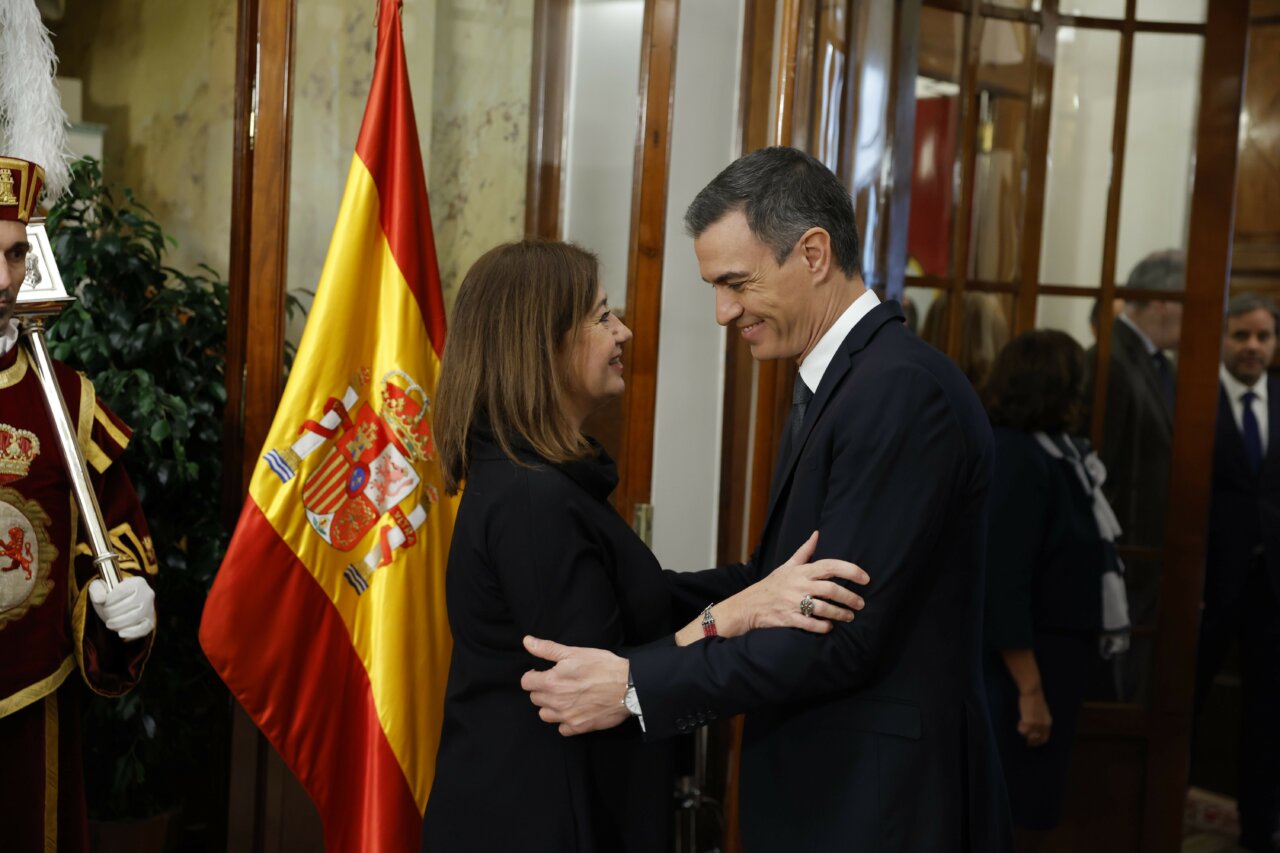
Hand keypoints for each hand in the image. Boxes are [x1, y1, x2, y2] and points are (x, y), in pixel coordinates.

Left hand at [88, 576, 155, 641]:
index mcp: (137, 582)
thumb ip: (97, 590)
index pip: (121, 592)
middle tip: (106, 614)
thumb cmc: (110, 596)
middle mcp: (147, 594)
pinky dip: (131, 633)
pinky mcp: (150, 622)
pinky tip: (121, 633)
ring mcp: (150, 609)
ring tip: (110, 623)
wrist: (120, 606)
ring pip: (135, 617)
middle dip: (111, 612)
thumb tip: (100, 599)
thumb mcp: (100, 588)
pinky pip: (143, 629)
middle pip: (128, 605)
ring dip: (118, 623)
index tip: (104, 603)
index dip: (109, 600)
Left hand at [520, 636, 630, 735]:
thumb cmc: (602, 666)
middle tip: (558, 683)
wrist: (628, 686)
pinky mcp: (579, 727)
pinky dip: (565, 721)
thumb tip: (527, 642)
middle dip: (542, 690)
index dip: (534, 675)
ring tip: (564, 697)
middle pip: (535, 698)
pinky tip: (574, 710)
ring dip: (551, 706)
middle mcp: (555, 701)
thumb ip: (547, 649)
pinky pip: (562, 728)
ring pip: (545, 715)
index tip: (543, 673)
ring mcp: (566, 716)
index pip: (526, 682)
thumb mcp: (574, 652)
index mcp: (551, 681)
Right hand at [715, 531, 868, 636]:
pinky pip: (811, 624)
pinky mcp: (789, 619)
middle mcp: (799, 585)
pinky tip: (830, 627)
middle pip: (831, 589)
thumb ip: (805, 551)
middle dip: (850, 597)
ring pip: (824, 608)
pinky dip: (823, 626)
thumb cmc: (772, 584)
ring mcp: (793, 602)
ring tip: (849, 617)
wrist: (749, 605)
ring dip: (840, 614)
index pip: (830, 566)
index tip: (865, 578)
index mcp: (801, 571)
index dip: (850, 570)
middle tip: (860, 604)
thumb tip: (817, 534)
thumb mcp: (787, 565)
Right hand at [1016, 687, 1051, 747]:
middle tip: (1026, 742)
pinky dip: (1020, 728)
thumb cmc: (1035, 699)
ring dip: (1024, 732)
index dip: (1038, 742)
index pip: (1045, 738)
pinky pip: (1022, 730)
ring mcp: (1036, 724)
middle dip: (1031, 741)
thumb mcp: (1043, 711)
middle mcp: (1043, 725)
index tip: (1032, 742)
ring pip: (1028, 735)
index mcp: (1048, 722)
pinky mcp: (1028, 722)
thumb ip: (1041, 720)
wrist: (1032, 692)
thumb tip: (1036, 728)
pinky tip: (1019, 721)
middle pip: (1037, 739)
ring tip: (1021, 726)